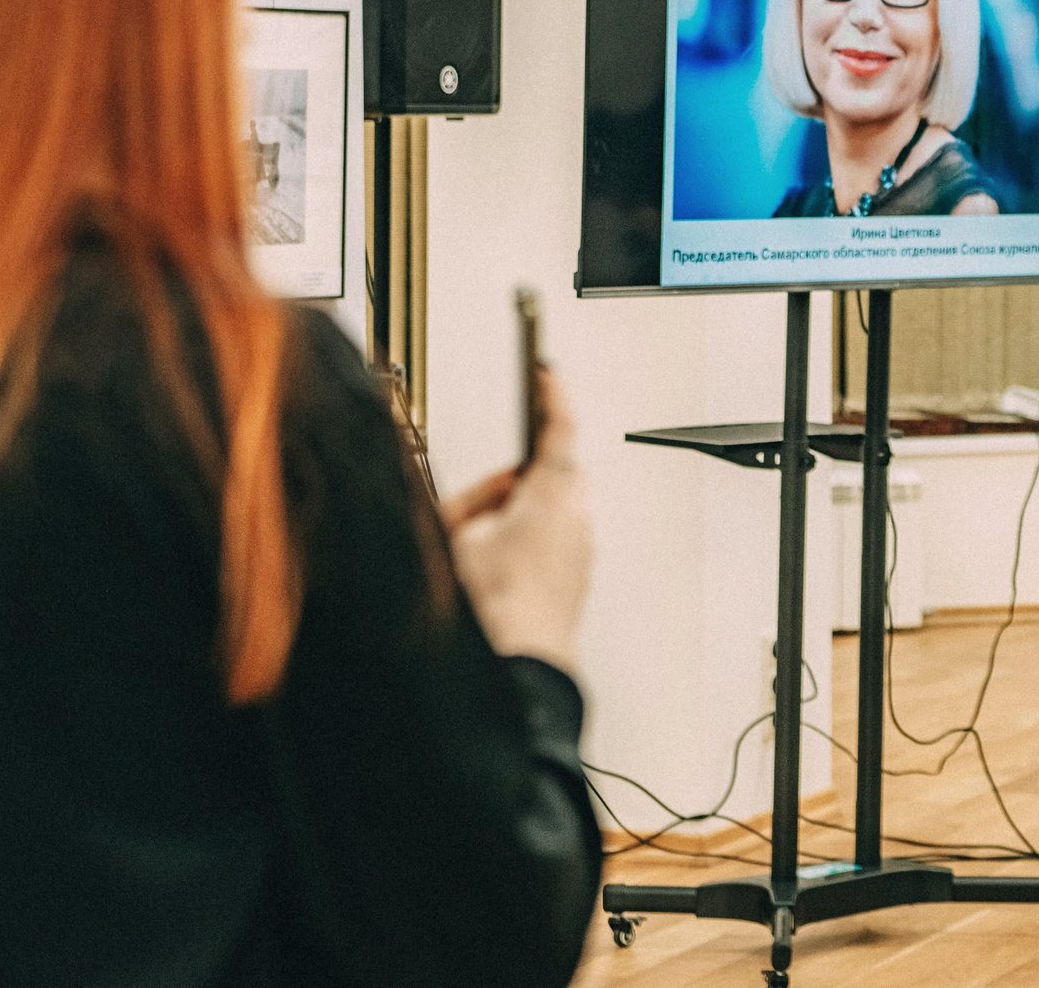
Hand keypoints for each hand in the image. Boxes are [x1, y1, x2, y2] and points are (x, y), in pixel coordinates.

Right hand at [444, 367, 594, 672]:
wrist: (519, 666)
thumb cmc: (490, 607)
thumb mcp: (457, 535)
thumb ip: (476, 499)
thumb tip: (494, 494)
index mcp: (551, 491)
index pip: (557, 426)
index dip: (550, 395)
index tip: (545, 372)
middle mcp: (576, 516)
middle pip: (552, 472)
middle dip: (518, 475)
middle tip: (479, 501)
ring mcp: (581, 548)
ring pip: (551, 510)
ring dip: (520, 515)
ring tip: (476, 551)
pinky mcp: (578, 576)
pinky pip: (554, 542)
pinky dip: (528, 544)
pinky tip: (495, 574)